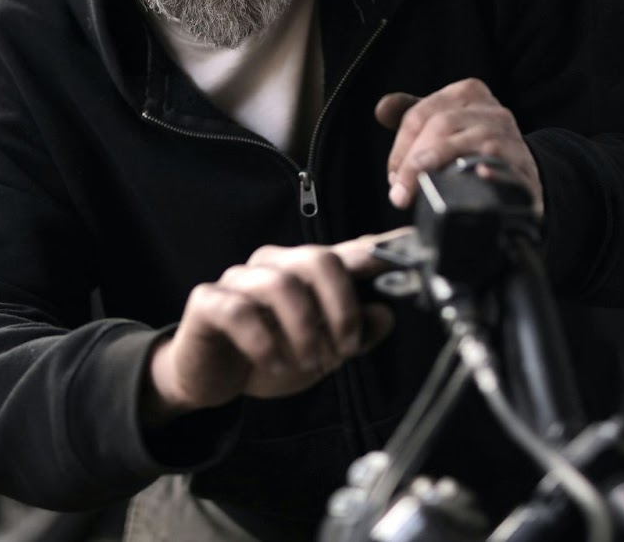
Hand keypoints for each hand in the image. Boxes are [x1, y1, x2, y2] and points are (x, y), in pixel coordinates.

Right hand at [142, 231, 403, 424]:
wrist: (209, 379)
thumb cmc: (269, 356)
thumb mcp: (321, 353)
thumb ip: (355, 334)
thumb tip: (386, 314)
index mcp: (306, 272)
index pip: (350, 251)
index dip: (383, 247)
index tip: (414, 243)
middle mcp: (274, 264)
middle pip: (318, 258)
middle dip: (341, 307)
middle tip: (345, 348)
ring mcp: (239, 279)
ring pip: (281, 284)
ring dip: (305, 330)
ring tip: (310, 363)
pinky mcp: (208, 301)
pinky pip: (240, 311)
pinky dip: (265, 343)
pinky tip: (275, 364)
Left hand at [374, 78, 541, 214]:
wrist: (522, 171)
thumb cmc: (472, 145)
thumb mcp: (444, 123)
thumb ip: (411, 114)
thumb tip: (381, 108)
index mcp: (467, 93)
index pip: (421, 113)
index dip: (401, 147)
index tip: (393, 177)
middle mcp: (491, 110)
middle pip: (443, 124)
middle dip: (414, 160)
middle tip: (400, 193)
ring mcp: (511, 137)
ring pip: (472, 141)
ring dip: (442, 163)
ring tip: (423, 185)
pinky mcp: (525, 167)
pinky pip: (508, 165)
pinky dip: (494, 170)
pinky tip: (480, 175)